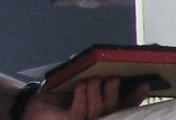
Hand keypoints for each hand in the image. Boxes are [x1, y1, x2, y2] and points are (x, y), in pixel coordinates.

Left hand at [24, 77, 148, 119]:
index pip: (122, 105)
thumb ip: (91, 75)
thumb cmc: (55, 93)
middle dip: (114, 92)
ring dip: (96, 92)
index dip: (134, 97)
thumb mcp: (76, 79)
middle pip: (112, 109)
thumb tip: (106, 62)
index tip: (144, 85)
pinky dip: (82, 97)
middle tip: (113, 77)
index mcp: (100, 107)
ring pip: (98, 111)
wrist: (31, 105)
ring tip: (91, 79)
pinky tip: (80, 86)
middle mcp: (94, 118)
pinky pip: (79, 112)